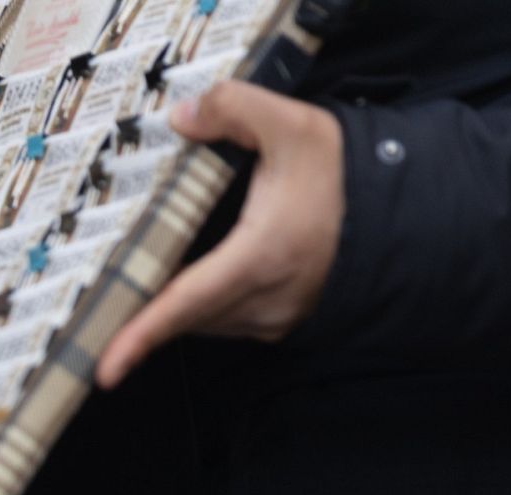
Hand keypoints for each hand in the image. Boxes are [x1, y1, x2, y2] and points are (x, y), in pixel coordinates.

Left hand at [95, 81, 344, 388]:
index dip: (140, 336)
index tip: (105, 368)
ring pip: (201, 320)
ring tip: (140, 277)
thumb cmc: (351, 179)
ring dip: (172, 303)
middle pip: (181, 315)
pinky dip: (200, 304)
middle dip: (140, 308)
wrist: (412, 216)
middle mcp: (264, 301)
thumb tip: (181, 118)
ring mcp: (273, 319)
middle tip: (98, 299)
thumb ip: (235, 110)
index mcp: (259, 259)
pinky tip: (190, 274)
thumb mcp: (296, 128)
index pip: (185, 304)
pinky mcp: (280, 323)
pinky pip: (224, 320)